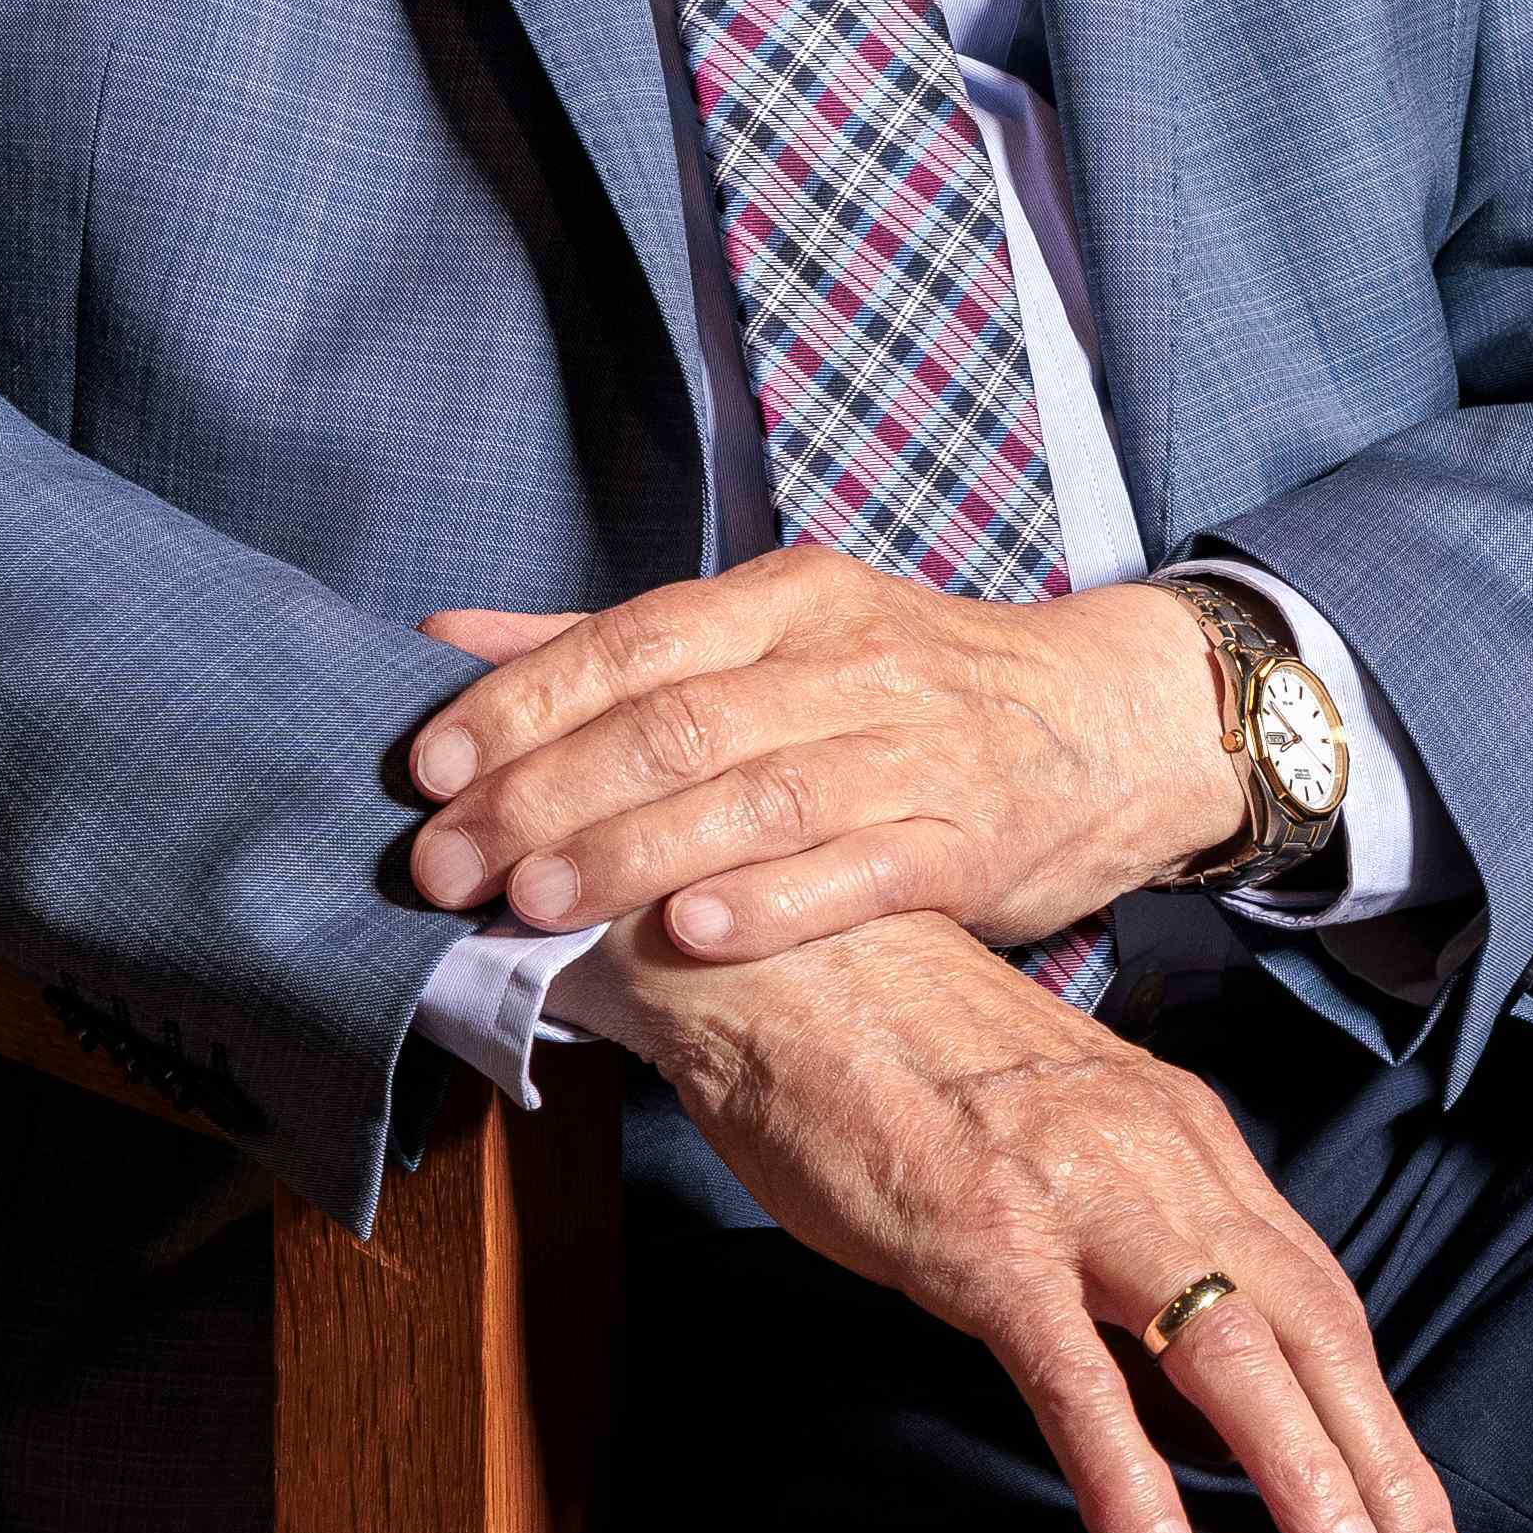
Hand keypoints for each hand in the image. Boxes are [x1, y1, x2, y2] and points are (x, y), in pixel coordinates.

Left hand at [395, 552, 1228, 958]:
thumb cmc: (907, 682)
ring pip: (756, 797)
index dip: (522, 703)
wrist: (1105, 720)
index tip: (427, 769)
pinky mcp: (967, 841)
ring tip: (533, 903)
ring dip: (632, 852)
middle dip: (546, 796)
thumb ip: (607, 644)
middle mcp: (847, 662)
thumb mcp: (769, 634)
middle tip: (448, 865)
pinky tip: (692, 933)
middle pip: (677, 723)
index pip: (633, 639)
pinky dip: (774, 900)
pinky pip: (861, 868)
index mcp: (786, 599)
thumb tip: (445, 642)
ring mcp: (913, 750)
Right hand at [597, 909, 1463, 1532]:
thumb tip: (1185, 1369)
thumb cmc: (912, 1054)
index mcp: (1188, 1137)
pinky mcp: (979, 1236)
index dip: (1376, 1410)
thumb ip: (1136, 1230)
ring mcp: (1076, 1198)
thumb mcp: (1064, 1132)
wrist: (791, 957)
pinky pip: (1071, 1370)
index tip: (1418, 1517)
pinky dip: (1123, 1469)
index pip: (1318, 1292)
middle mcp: (1160, 1161)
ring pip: (1226, 1346)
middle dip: (1380, 1460)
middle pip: (1309, 1327)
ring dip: (1297, 1467)